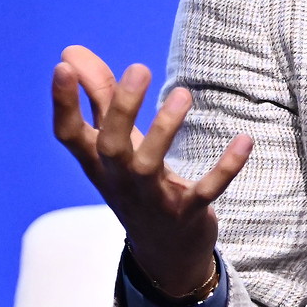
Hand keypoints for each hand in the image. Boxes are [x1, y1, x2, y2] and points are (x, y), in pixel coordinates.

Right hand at [50, 45, 250, 297]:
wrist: (165, 253)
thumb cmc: (136, 185)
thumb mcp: (115, 145)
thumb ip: (98, 98)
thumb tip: (71, 53)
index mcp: (99, 163)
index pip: (69, 134)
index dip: (63, 103)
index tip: (62, 66)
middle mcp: (120, 180)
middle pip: (111, 145)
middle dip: (122, 108)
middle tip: (139, 67)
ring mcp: (152, 199)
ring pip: (150, 165)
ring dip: (166, 129)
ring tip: (184, 93)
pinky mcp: (187, 213)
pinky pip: (206, 191)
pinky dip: (225, 168)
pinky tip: (244, 140)